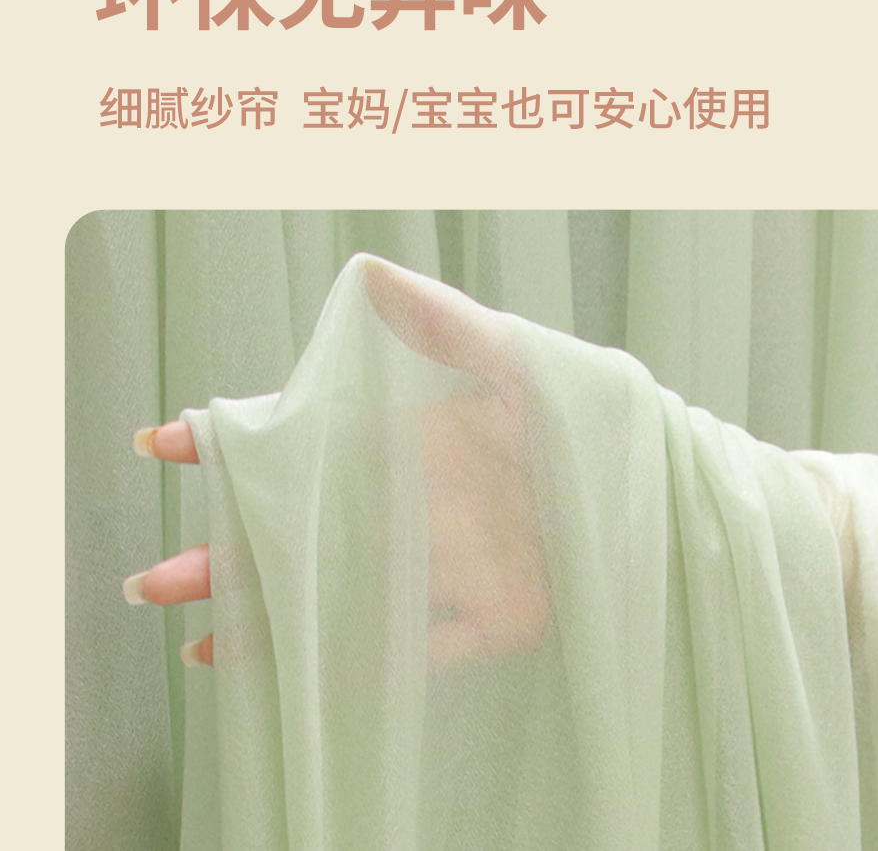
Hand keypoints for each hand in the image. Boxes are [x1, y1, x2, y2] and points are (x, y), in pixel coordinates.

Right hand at [125, 259, 550, 671]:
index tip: (166, 445)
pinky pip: (419, 648)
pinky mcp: (494, 618)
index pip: (302, 446)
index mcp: (408, 445)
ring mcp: (449, 568)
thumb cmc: (579, 405)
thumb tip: (366, 272)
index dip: (233, 445)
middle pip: (302, 539)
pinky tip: (289, 678)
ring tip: (193, 639)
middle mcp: (415, 510)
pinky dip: (360, 663)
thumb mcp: (511, 356)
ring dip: (266, 622)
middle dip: (224, 557)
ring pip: (339, 602)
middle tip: (149, 580)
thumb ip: (440, 321)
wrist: (654, 476)